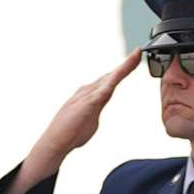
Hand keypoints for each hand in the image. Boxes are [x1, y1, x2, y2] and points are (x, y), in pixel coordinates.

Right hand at [6, 51, 143, 193]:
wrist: (55, 141)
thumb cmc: (70, 132)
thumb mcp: (89, 119)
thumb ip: (95, 111)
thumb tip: (97, 110)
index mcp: (92, 95)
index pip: (111, 80)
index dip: (123, 70)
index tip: (134, 60)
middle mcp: (89, 91)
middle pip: (112, 75)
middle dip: (126, 64)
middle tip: (138, 52)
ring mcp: (87, 96)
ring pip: (109, 79)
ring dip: (123, 68)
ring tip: (135, 56)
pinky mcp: (87, 104)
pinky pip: (103, 90)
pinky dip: (113, 81)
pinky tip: (120, 75)